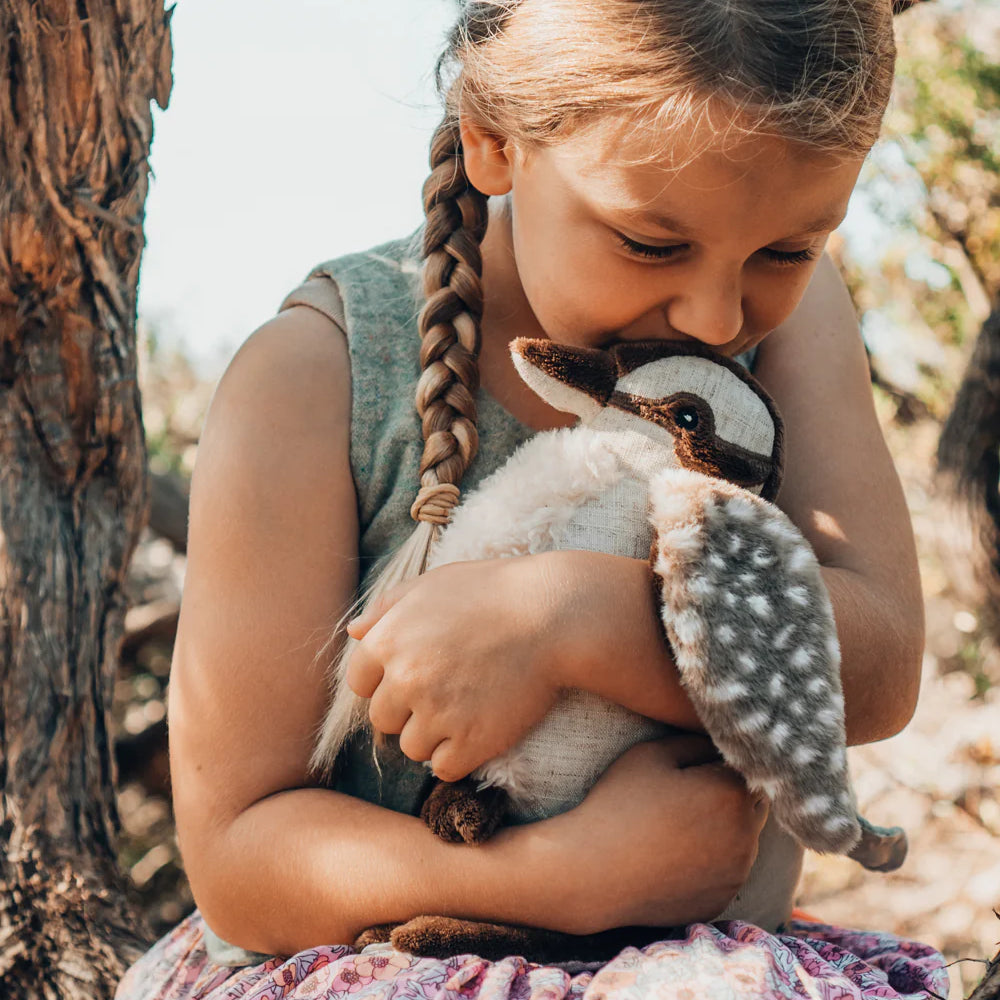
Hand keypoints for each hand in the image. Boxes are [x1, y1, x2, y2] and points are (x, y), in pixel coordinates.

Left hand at [344, 557, 564, 781]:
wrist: (555, 614)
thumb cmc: (494, 592)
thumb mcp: (433, 584)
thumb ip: (387, 606)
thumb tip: (353, 631)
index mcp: (388, 641)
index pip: (360, 684)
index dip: (388, 680)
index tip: (421, 673)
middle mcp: (404, 680)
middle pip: (384, 719)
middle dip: (410, 709)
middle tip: (450, 689)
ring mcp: (437, 714)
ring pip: (413, 748)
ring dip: (436, 735)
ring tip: (470, 706)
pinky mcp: (471, 741)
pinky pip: (444, 769)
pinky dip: (460, 756)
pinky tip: (481, 728)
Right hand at [536, 735, 767, 934]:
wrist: (592, 871)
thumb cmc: (619, 803)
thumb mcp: (652, 754)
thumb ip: (696, 742)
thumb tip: (719, 744)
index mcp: (732, 793)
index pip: (747, 764)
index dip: (721, 760)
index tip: (694, 764)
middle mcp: (746, 836)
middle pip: (754, 803)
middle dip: (731, 793)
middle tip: (688, 793)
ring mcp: (736, 874)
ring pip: (744, 839)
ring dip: (725, 829)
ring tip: (679, 825)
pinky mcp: (722, 901)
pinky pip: (727, 872)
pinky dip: (712, 862)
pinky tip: (675, 855)